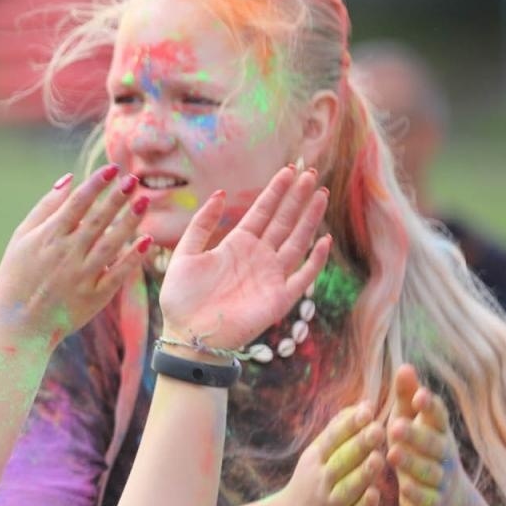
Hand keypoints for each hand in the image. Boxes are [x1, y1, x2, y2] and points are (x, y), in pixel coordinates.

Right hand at [0, 165, 148, 343]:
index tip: (112, 168)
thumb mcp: (21, 238)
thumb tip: (69, 178)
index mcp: (48, 237)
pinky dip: (132, 259)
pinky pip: (117, 275)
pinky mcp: (94, 297)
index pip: (77, 204)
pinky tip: (146, 241)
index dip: (96, 184)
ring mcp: (81, 276)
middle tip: (134, 180)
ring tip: (144, 203)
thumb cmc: (16, 277)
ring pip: (110, 244)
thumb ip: (45, 207)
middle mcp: (66, 254)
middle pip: (96, 220)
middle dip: (116, 198)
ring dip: (129, 222)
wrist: (18, 324)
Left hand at [158, 166, 330, 348]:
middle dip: (297, 197)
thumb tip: (221, 193)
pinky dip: (315, 260)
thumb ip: (201, 225)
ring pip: (297, 241)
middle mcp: (258, 257)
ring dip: (309, 219)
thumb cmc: (181, 299)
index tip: (290, 170)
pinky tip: (324, 240)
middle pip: (283, 221)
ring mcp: (271, 276)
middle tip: (311, 173)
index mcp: (236, 245)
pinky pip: (303, 276)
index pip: (262, 212)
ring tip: (321, 194)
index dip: (276, 191)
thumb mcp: (184, 254)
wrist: (187, 335)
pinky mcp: (280, 298)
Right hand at [276, 403, 382, 505]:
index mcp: (316, 461)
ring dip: (362, 474)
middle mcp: (320, 482)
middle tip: (378, 429)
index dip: (350, 424)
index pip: (333, 439)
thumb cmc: (312, 486)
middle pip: (341, 461)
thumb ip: (338, 434)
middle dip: (358, 445)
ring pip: (347, 489)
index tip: (368, 409)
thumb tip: (361, 405)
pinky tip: (375, 495)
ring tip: (378, 458)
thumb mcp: (317, 459)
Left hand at [388, 364, 468, 505]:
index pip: (438, 417)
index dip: (430, 407)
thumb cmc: (421, 449)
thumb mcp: (412, 422)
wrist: (444, 499)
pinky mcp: (434, 503)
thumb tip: (404, 365)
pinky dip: (416, 494)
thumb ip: (407, 397)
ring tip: (393, 454)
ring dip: (412, 463)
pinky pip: (427, 498)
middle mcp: (444, 455)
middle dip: (416, 435)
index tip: (418, 395)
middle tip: (395, 426)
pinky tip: (404, 488)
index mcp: (438, 432)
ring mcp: (441, 479)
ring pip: (429, 471)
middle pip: (433, 444)